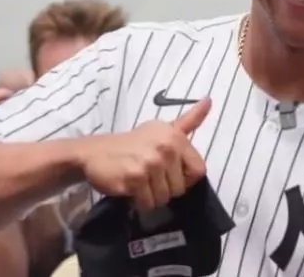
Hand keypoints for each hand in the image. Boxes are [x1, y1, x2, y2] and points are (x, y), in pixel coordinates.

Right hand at [79, 99, 210, 210]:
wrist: (93, 152)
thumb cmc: (132, 143)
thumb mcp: (162, 129)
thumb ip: (189, 121)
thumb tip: (209, 100)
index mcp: (175, 135)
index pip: (198, 171)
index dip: (185, 177)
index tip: (169, 172)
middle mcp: (165, 147)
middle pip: (180, 188)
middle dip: (165, 188)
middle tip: (148, 175)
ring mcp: (150, 163)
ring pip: (164, 198)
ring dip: (151, 196)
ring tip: (139, 181)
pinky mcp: (134, 179)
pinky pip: (147, 203)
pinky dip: (138, 201)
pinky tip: (129, 187)